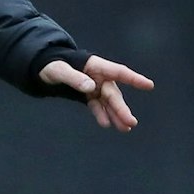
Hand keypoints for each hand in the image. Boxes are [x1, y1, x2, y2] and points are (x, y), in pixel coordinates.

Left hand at [39, 54, 154, 132]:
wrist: (43, 68)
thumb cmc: (52, 65)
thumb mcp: (59, 70)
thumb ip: (74, 78)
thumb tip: (91, 87)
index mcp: (95, 65)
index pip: (118, 72)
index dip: (134, 79)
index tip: (149, 85)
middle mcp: (98, 76)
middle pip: (113, 93)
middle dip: (121, 108)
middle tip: (131, 123)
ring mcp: (95, 86)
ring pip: (108, 101)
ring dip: (116, 114)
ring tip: (126, 128)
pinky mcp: (88, 94)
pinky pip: (97, 105)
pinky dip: (101, 114)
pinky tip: (106, 124)